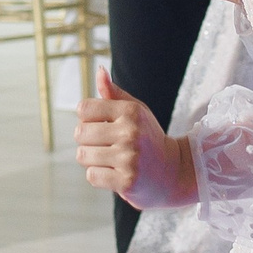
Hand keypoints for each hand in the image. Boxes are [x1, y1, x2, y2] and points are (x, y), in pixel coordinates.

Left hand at [76, 65, 195, 207]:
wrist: (172, 172)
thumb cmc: (147, 138)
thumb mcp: (135, 112)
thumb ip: (113, 93)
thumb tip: (99, 71)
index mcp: (131, 111)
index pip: (83, 109)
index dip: (88, 119)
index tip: (102, 125)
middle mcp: (131, 132)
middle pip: (80, 133)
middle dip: (88, 140)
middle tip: (107, 145)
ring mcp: (129, 158)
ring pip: (83, 155)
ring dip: (92, 159)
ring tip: (112, 160)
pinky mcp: (126, 181)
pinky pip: (92, 176)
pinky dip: (99, 176)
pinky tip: (115, 173)